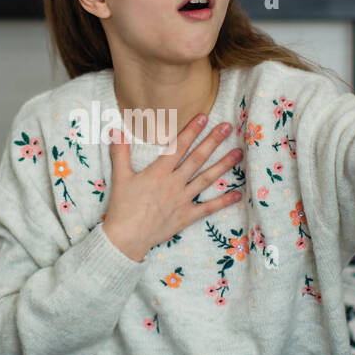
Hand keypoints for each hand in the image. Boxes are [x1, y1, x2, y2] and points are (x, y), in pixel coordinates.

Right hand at [101, 115, 242, 261]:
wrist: (126, 237)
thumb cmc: (122, 207)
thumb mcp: (120, 177)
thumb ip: (120, 153)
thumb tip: (115, 131)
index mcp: (159, 172)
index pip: (178, 146)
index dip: (192, 130)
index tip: (204, 116)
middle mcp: (174, 183)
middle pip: (197, 159)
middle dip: (213, 141)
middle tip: (228, 127)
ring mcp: (183, 199)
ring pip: (207, 179)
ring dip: (223, 165)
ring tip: (238, 153)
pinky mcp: (187, 216)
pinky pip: (208, 208)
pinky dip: (223, 201)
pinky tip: (238, 194)